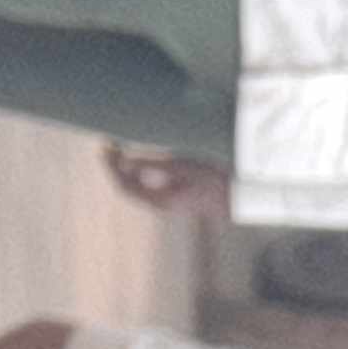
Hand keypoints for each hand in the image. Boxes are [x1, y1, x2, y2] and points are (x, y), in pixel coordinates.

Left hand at [103, 143, 229, 217]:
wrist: (241, 196)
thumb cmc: (215, 179)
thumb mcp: (182, 166)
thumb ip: (152, 163)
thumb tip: (123, 160)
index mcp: (161, 200)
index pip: (125, 185)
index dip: (111, 167)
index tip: (106, 147)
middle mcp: (162, 204)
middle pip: (128, 187)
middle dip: (116, 166)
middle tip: (109, 144)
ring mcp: (169, 200)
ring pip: (138, 186)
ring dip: (127, 168)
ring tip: (121, 147)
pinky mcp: (177, 195)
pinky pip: (149, 185)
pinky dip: (139, 171)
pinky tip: (140, 157)